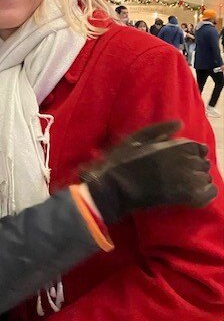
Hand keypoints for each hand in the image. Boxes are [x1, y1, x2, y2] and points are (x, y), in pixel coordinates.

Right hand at [81, 121, 216, 224]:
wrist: (114, 187)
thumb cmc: (121, 161)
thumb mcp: (136, 138)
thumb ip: (159, 129)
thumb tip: (180, 124)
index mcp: (173, 146)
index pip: (198, 147)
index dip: (193, 152)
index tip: (184, 156)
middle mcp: (183, 162)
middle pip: (203, 163)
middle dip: (196, 166)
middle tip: (182, 171)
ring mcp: (185, 180)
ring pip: (206, 178)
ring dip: (199, 180)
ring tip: (186, 182)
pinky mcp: (183, 197)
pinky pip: (206, 196)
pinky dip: (205, 194)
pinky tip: (194, 194)